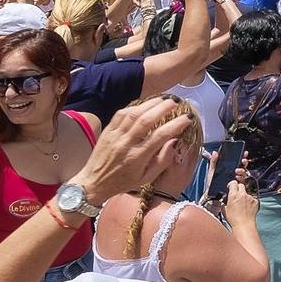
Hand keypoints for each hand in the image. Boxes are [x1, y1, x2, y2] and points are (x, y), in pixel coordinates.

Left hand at [66, 100, 195, 205]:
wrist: (93, 183)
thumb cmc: (123, 182)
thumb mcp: (146, 178)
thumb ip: (162, 160)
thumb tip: (174, 141)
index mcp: (137, 158)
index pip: (160, 136)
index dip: (176, 125)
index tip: (187, 118)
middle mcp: (126, 144)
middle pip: (147, 120)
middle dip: (164, 108)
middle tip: (176, 102)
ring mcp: (115, 136)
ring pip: (134, 114)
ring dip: (151, 103)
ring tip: (163, 99)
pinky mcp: (107, 130)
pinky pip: (121, 114)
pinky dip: (134, 106)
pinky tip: (144, 104)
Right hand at [225, 176, 258, 228]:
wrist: (244, 225)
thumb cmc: (234, 219)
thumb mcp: (225, 210)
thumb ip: (225, 202)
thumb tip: (225, 200)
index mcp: (233, 195)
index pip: (233, 183)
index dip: (231, 184)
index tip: (231, 187)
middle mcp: (242, 195)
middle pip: (241, 185)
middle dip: (238, 188)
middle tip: (236, 194)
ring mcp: (250, 197)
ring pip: (247, 192)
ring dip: (244, 196)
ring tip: (242, 205)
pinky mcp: (255, 201)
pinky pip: (252, 198)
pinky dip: (250, 201)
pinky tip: (247, 207)